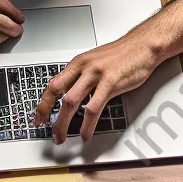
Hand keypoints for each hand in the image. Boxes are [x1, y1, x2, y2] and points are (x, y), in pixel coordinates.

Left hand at [33, 34, 159, 143]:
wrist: (143, 45)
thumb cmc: (122, 54)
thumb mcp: (95, 61)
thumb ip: (81, 76)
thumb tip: (70, 92)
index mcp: (77, 63)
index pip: (52, 84)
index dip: (43, 103)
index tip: (39, 117)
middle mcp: (83, 68)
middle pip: (57, 93)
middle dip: (48, 114)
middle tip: (48, 130)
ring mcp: (96, 75)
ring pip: (70, 102)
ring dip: (63, 123)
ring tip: (63, 137)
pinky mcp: (110, 83)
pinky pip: (93, 108)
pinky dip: (87, 125)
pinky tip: (85, 133)